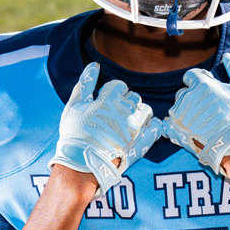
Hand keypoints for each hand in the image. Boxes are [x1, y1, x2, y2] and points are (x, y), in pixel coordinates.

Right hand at [50, 62, 159, 193]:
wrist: (82, 164)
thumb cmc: (75, 134)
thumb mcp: (74, 106)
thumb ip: (85, 83)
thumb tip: (94, 65)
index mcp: (110, 98)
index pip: (119, 86)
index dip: (112, 94)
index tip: (105, 104)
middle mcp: (126, 109)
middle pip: (133, 97)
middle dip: (125, 104)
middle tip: (113, 117)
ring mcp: (136, 125)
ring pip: (146, 110)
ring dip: (138, 114)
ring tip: (126, 124)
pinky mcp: (143, 141)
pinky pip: (155, 128)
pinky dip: (151, 127)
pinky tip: (141, 131)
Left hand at [162, 53, 229, 172]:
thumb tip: (229, 56)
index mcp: (202, 84)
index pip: (191, 76)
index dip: (200, 82)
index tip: (208, 91)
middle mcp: (188, 97)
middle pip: (185, 92)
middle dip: (194, 98)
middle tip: (208, 110)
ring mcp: (180, 114)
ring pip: (178, 107)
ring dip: (186, 112)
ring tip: (202, 122)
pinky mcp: (175, 130)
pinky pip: (168, 124)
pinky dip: (175, 126)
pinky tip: (188, 130)